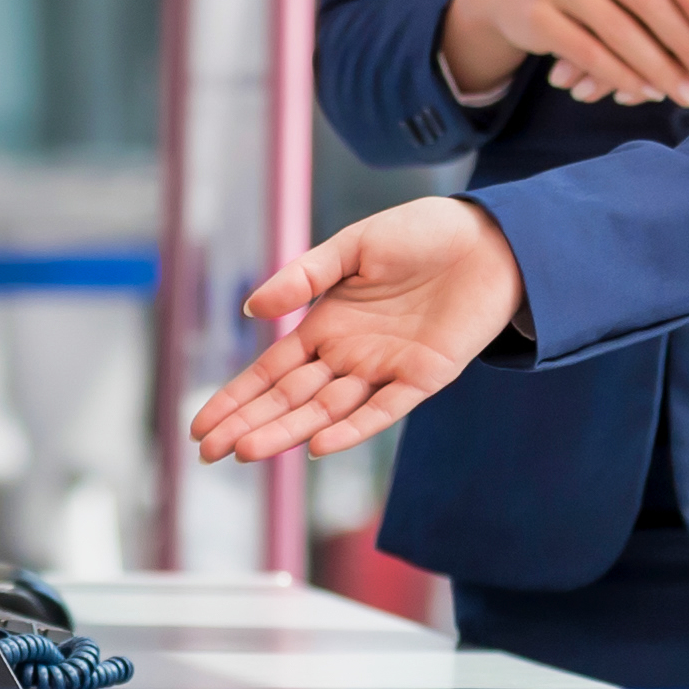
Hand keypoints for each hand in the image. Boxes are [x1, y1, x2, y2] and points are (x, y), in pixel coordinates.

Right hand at [187, 199, 529, 461]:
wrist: (489, 238)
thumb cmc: (421, 235)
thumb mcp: (353, 247)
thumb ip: (305, 276)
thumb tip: (253, 308)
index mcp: (326, 325)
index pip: (270, 372)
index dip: (235, 399)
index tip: (199, 427)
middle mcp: (349, 355)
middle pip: (290, 399)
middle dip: (249, 425)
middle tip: (208, 454)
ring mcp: (384, 369)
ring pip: (327, 411)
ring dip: (289, 431)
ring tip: (248, 451)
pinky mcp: (424, 376)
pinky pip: (383, 409)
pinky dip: (353, 428)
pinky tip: (319, 445)